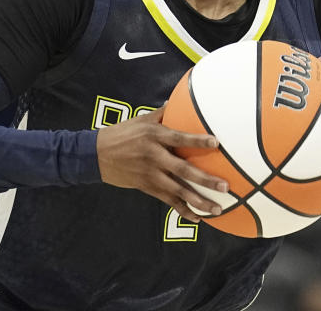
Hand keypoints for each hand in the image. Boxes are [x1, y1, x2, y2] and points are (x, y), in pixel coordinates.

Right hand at [96, 106, 228, 221]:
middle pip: (183, 169)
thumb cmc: (121, 133)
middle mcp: (154, 155)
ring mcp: (150, 174)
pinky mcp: (146, 187)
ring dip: (199, 201)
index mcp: (154, 135)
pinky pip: (168, 201)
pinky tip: (198, 217)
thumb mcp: (140, 119)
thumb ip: (161, 114)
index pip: (179, 138)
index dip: (197, 140)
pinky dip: (183, 210)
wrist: (95, 154)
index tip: (215, 142)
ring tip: (217, 209)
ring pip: (178, 190)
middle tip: (225, 187)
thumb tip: (178, 102)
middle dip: (205, 179)